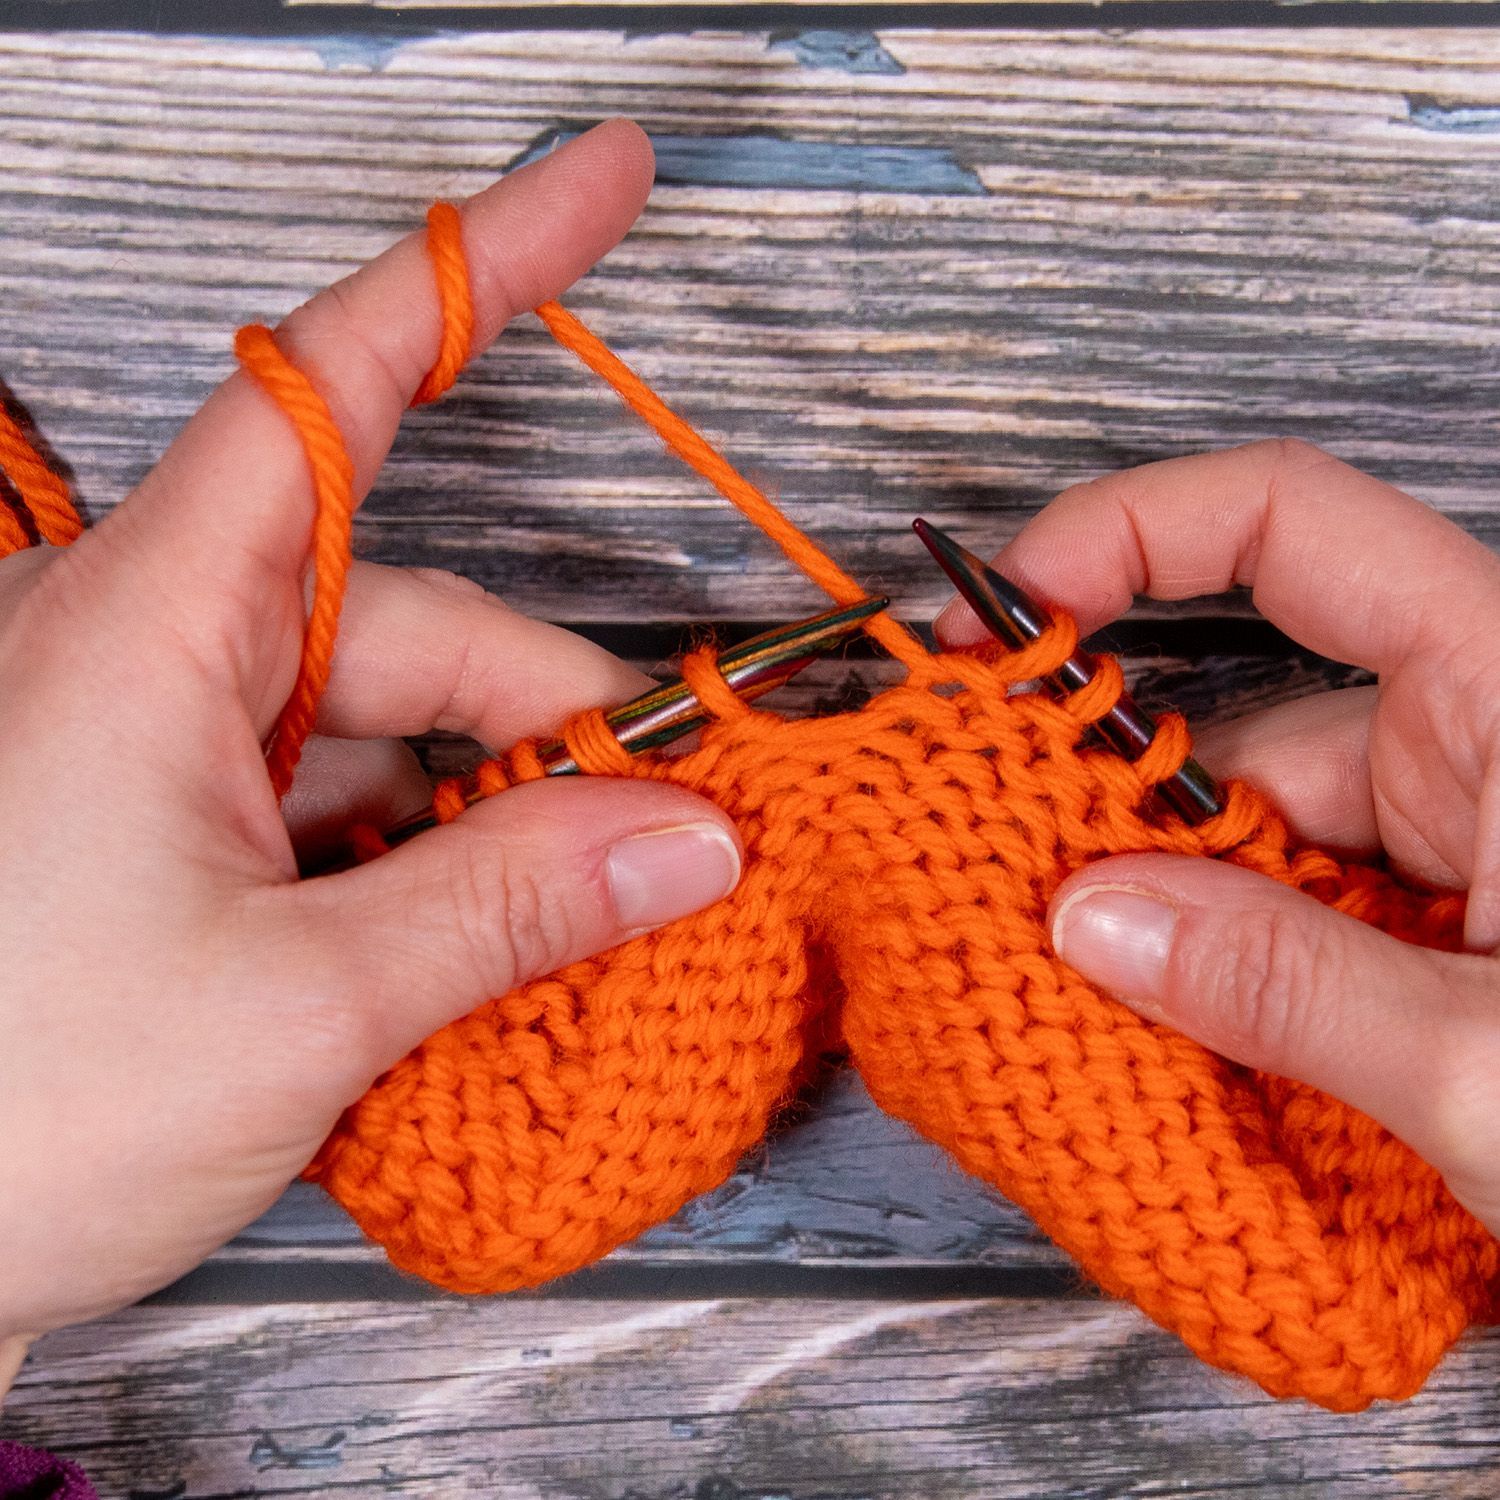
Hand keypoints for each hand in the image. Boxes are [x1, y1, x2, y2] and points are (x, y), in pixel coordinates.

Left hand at [0, 120, 741, 1363]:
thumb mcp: (298, 1003)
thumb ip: (511, 902)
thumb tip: (685, 838)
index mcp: (147, 627)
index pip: (338, 383)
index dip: (483, 267)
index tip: (600, 180)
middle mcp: (146, 650)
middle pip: (414, 613)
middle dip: (551, 707)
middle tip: (669, 816)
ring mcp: (155, 738)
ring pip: (386, 715)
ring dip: (493, 799)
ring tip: (575, 906)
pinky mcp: (165, 820)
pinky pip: (339, 787)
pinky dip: (425, 844)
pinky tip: (477, 926)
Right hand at [937, 438, 1499, 1235]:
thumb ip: (1292, 988)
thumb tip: (1087, 921)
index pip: (1295, 525)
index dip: (1132, 531)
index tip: (1008, 616)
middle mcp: (1469, 743)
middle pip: (1236, 722)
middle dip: (1110, 797)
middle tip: (992, 870)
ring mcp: (1443, 842)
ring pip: (1246, 841)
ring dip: (1155, 912)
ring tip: (1051, 985)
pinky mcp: (1425, 929)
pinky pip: (1281, 919)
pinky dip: (1208, 972)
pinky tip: (1143, 1035)